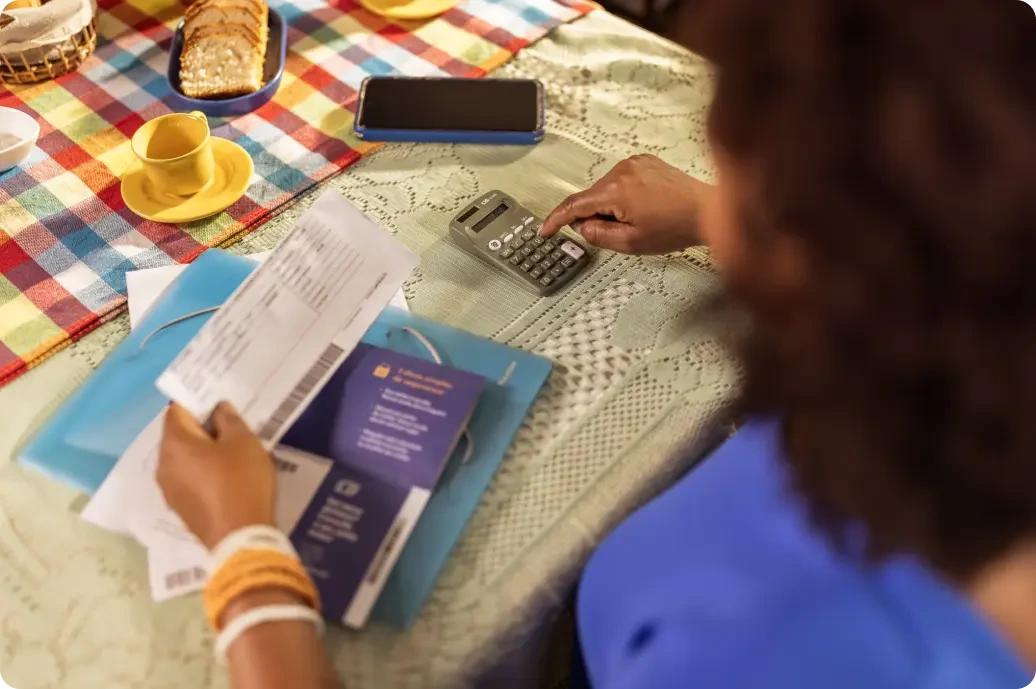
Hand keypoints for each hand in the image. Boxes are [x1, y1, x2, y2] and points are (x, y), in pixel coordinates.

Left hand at [157, 402, 275, 549]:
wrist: (240, 537)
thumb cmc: (241, 482)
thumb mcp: (244, 442)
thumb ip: (229, 419)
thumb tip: (218, 409)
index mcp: (174, 444)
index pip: (177, 411)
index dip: (198, 403)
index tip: (220, 404)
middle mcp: (163, 465)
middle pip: (178, 436)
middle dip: (201, 429)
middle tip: (230, 428)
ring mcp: (169, 490)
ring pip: (183, 460)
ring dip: (202, 453)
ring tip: (230, 454)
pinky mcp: (180, 509)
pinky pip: (188, 480)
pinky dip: (202, 474)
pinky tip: (225, 478)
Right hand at [539, 154, 711, 254]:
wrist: (706, 210)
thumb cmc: (676, 226)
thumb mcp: (631, 243)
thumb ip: (598, 235)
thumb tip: (582, 226)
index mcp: (615, 191)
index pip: (574, 205)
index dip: (556, 220)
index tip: (546, 230)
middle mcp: (622, 170)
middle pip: (592, 197)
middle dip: (597, 216)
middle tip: (619, 232)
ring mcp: (634, 163)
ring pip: (607, 189)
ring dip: (613, 206)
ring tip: (641, 219)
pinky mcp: (645, 162)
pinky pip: (623, 180)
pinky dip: (624, 195)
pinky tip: (645, 207)